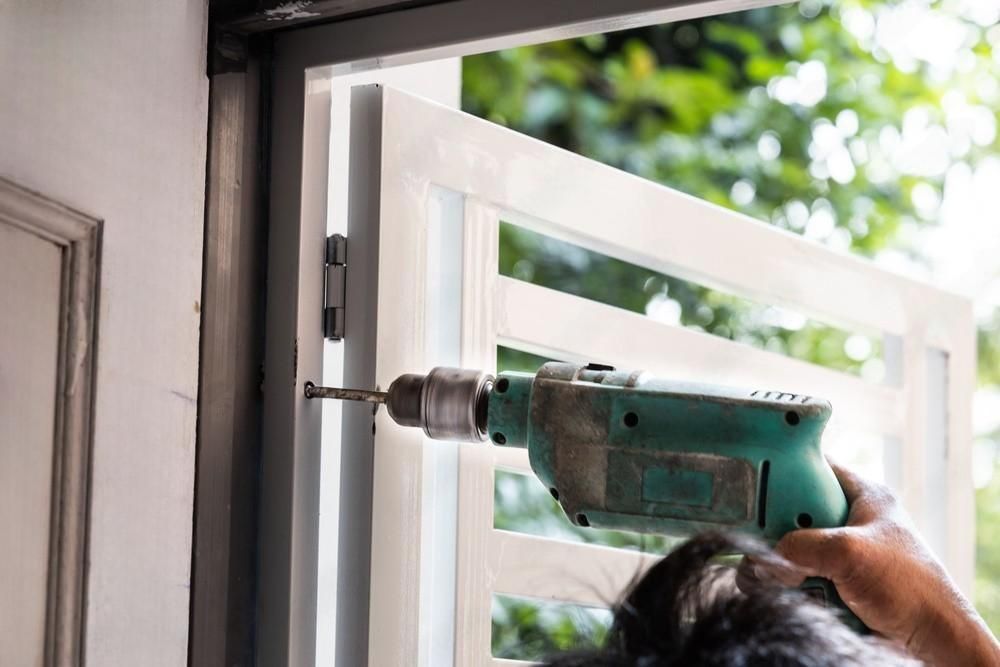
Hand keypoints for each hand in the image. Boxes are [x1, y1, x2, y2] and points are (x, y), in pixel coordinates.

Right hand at [760, 462, 999, 665]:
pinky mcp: (836, 580)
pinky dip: (793, 585)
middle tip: (766, 540)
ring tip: (783, 575)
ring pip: (794, 547)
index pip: (815, 466)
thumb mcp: (849, 553)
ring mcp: (843, 552)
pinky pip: (800, 574)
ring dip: (784, 564)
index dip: (785, 472)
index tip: (756, 485)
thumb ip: (801, 545)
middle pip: (795, 511)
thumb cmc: (910, 588)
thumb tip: (763, 556)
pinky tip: (797, 592)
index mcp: (864, 495)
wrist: (932, 639)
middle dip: (778, 529)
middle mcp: (851, 520)